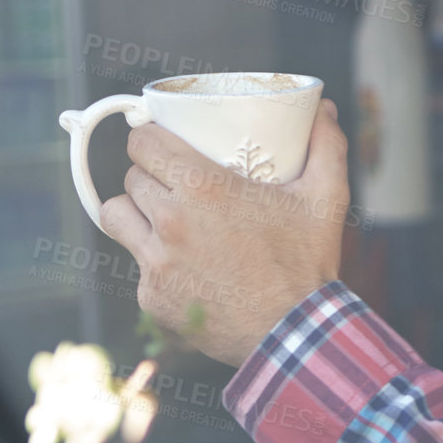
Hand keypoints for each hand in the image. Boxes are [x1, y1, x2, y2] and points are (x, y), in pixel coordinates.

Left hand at [101, 99, 350, 365]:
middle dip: (150, 174)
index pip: (141, 143)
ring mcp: (155, 261)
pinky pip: (137, 263)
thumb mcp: (326, 198)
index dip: (148, 137)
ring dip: (135, 212)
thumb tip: (324, 108)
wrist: (293, 334)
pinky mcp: (151, 296)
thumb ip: (326, 146)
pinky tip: (184, 264)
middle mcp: (170, 220)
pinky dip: (154, 260)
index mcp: (203, 186)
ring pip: (116, 216)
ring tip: (161, 217)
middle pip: (131, 177)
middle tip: (175, 181)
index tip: (161, 141)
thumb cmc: (307, 262)